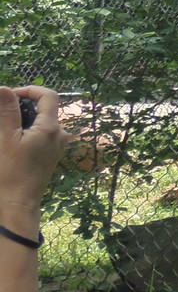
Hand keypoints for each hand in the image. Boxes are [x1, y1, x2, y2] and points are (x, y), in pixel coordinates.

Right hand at [0, 88, 68, 235]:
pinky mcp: (51, 154)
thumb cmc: (10, 173)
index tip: (9, 95)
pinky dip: (26, 131)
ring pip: (41, 122)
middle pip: (44, 108)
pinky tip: (10, 140)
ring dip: (22, 120)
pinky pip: (40, 135)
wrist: (18, 203)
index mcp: (51, 128)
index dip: (29, 90)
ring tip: (4, 128)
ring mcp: (57, 145)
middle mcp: (59, 135)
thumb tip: (3, 88)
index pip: (48, 95)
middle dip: (22, 106)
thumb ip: (7, 112)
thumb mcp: (5, 138)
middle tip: (2, 113)